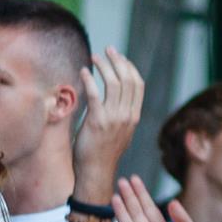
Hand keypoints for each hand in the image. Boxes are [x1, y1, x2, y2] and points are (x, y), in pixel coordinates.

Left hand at [74, 48, 145, 193]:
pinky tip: (83, 71)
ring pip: (114, 83)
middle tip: (108, 50)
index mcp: (134, 116)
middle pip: (128, 80)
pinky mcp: (98, 121)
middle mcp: (127, 115)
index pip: (138, 85)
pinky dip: (90, 79)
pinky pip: (95, 94)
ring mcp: (113, 118)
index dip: (129, 67)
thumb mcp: (119, 131)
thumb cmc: (103, 152)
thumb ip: (120, 114)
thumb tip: (115, 98)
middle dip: (118, 61)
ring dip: (104, 66)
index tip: (119, 57)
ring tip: (94, 57)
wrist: (96, 171)